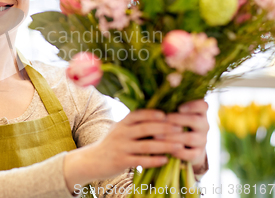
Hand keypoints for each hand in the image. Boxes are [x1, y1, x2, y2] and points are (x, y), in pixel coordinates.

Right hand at [64, 109, 183, 190]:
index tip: (168, 114)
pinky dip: (154, 161)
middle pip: (145, 128)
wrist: (93, 160)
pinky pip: (141, 161)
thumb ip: (135, 123)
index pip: (138, 114)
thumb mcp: (120, 129)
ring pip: (146, 146)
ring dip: (165, 146)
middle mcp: (121, 133)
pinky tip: (166, 160)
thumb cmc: (112, 143)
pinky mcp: (121, 161)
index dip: (153, 114)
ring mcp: (121, 147)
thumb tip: (159, 115)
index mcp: (122, 123)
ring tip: (180, 146)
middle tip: (181, 128)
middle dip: (165, 128)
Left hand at [157, 99, 208, 170]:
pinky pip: (190, 154)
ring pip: (190, 138)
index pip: (203, 105)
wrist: (185, 146)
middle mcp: (203, 125)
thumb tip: (153, 98)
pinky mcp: (198, 154)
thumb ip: (169, 106)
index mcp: (199, 112)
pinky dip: (177, 152)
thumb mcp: (174, 113)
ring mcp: (202, 140)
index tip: (179, 107)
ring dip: (172, 137)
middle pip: (195, 120)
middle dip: (177, 120)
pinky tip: (166, 150)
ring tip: (156, 136)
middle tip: (162, 120)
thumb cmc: (174, 123)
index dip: (193, 105)